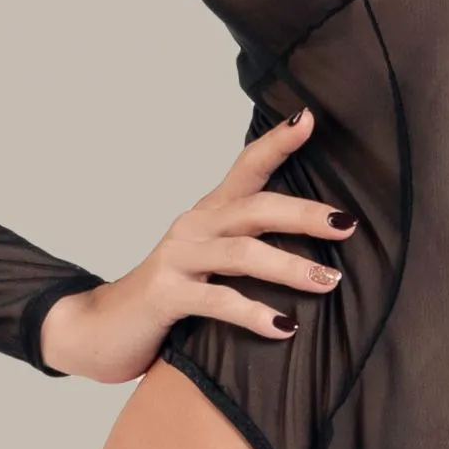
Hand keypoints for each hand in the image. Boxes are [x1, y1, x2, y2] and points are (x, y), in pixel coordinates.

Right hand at [40, 107, 355, 382]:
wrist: (101, 329)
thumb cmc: (171, 297)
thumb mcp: (211, 265)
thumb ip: (249, 250)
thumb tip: (320, 255)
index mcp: (209, 214)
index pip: (247, 168)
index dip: (276, 143)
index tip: (308, 118)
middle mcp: (194, 226)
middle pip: (256, 208)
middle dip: (305, 214)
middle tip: (347, 224)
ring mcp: (177, 258)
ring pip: (242, 253)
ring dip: (291, 267)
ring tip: (329, 282)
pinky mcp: (166, 294)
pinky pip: (218, 300)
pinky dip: (255, 314)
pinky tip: (285, 327)